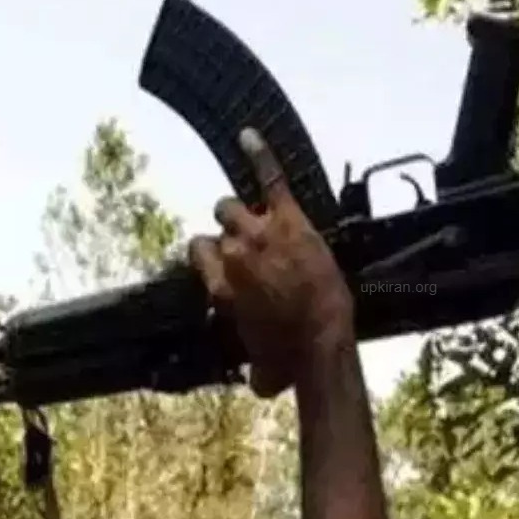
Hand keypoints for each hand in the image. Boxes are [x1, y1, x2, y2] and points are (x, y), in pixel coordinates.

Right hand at [188, 128, 353, 397]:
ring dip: (243, 212)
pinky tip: (249, 135)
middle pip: (219, 226)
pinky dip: (259, 155)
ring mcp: (259, 234)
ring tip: (261, 220)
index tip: (227, 263)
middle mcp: (231, 255)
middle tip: (256, 247)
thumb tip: (256, 383)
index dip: (212, 255)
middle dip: (232, 233)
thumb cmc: (289, 360)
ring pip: (232, 206)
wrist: (320, 343)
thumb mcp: (260, 367)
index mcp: (218, 286)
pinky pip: (269, 179)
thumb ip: (252, 365)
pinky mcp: (289, 222)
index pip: (198, 250)